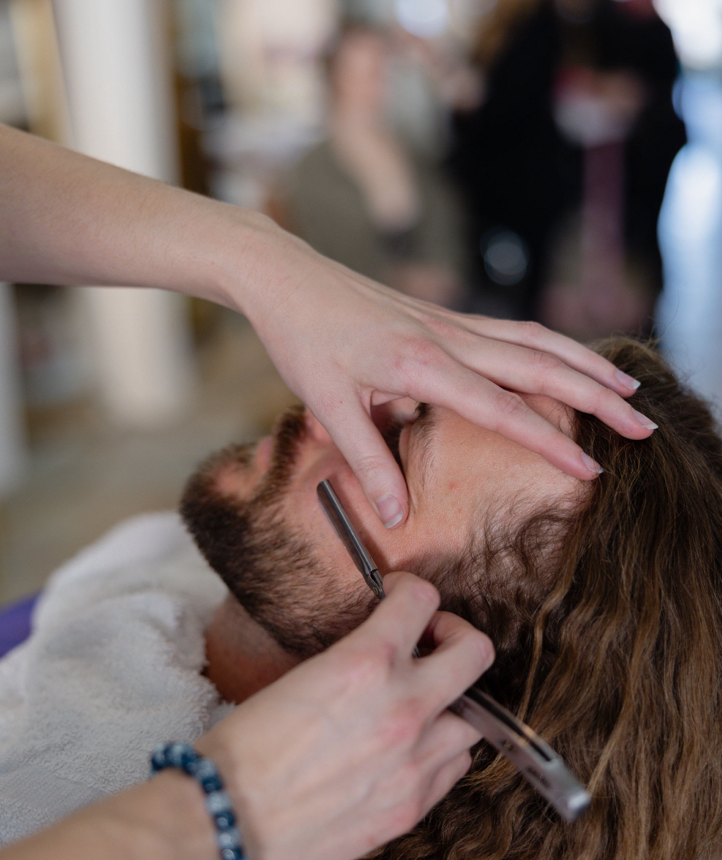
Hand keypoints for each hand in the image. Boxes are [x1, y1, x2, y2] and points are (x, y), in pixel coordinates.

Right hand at [196, 573, 493, 859]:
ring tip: (421, 707)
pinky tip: (410, 750)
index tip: (402, 599)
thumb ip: (353, 661)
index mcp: (366, 663)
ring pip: (475, 718)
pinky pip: (454, 768)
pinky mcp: (413, 806)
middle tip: (430, 643)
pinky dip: (440, 752)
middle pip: (475, 652)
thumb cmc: (245, 748)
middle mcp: (404, 707)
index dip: (412, 591)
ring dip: (451, 704)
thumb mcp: (298, 677)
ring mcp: (415, 761)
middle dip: (455, 638)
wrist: (229, 821)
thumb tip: (376, 653)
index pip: (423, 600)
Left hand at [240, 225, 653, 527]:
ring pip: (534, 340)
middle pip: (539, 366)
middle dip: (597, 396)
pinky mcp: (442, 314)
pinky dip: (549, 346)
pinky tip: (564, 359)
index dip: (550, 441)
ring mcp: (448, 321)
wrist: (284, 276)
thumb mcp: (327, 405)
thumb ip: (368, 461)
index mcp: (420, 363)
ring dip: (583, 364)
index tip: (593, 468)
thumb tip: (399, 515)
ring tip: (626, 388)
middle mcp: (446, 337)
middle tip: (643, 425)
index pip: (502, 408)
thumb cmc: (301, 338)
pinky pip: (510, 329)